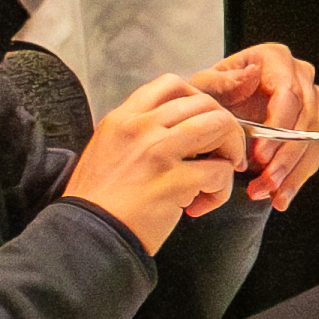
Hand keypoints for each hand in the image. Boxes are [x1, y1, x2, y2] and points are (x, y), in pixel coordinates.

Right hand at [62, 74, 253, 249]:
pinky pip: (221, 172)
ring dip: (230, 152)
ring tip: (217, 176)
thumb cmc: (100, 200)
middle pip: (206, 103)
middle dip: (225, 129)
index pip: (172, 84)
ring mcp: (158, 151)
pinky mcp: (174, 181)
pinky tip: (198, 206)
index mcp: (124, 117)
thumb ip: (141, 132)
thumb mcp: (109, 148)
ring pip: (221, 127)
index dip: (199, 102)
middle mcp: (141, 127)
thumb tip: (183, 129)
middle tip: (222, 156)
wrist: (87, 234)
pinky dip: (221, 191)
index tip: (203, 127)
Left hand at [189, 41, 318, 207]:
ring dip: (293, 172)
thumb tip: (251, 77)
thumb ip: (221, 81)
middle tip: (266, 180)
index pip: (288, 95)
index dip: (278, 128)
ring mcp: (312, 101)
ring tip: (270, 193)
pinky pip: (314, 154)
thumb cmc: (211, 93)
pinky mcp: (314, 125)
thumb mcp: (205, 85)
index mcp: (276, 60)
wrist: (216, 107)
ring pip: (315, 141)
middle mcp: (301, 77)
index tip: (259, 154)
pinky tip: (281, 195)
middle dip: (285, 157)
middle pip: (306, 121)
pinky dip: (297, 177)